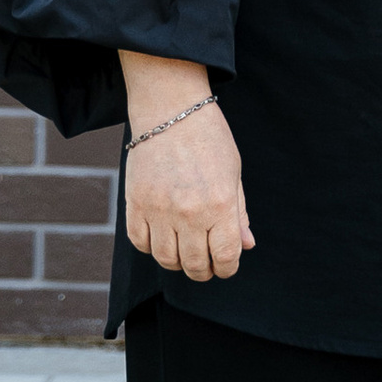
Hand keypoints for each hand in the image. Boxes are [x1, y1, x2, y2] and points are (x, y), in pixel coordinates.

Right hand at [118, 54, 252, 282]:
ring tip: (185, 253)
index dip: (227, 268)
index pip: (225, 256)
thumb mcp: (233, 174)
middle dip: (204, 271)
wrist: (171, 110)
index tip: (225, 266)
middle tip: (206, 266)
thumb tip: (246, 246)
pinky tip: (162, 238)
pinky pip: (140, 242)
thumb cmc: (209, 139)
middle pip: (194, 264)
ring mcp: (159, 209)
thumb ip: (238, 214)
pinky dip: (152, 247)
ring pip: (166, 258)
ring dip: (178, 262)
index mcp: (220, 204)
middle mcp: (189, 212)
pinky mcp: (135, 203)